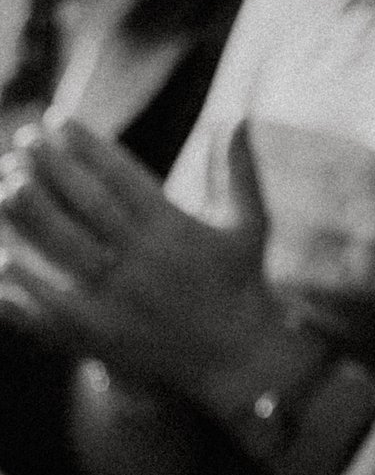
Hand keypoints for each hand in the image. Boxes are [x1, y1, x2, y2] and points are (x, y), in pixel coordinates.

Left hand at [0, 120, 278, 402]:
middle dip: (53, 168)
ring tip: (6, 183)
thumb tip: (234, 115)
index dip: (87, 146)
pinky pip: (55, 307)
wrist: (239, 359)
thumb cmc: (241, 281)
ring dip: (31, 216)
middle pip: (89, 206)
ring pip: (66, 250)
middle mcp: (148, 264)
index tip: (58, 120)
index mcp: (178, 232)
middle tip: (24, 139)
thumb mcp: (249, 224)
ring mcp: (123, 302)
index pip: (123, 178)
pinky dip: (27, 286)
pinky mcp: (104, 336)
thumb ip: (237, 170)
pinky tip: (1, 261)